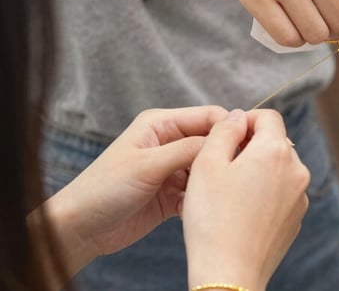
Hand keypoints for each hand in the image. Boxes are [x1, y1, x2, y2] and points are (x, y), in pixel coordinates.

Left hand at [44, 106, 228, 260]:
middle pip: (212, 142)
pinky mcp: (173, 194)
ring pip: (208, 169)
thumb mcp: (148, 165)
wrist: (81, 229)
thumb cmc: (103, 189)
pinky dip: (204, 199)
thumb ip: (188, 148)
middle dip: (226, 156)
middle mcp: (169, 143)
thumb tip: (227, 132)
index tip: (250, 145)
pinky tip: (203, 210)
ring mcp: (172, 169)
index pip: (208, 116)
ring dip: (215, 180)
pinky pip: (200, 192)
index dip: (231, 128)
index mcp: (161, 125)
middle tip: (241, 173)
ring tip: (221, 193)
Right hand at [184, 109, 309, 290]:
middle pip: (276, 142)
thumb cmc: (213, 218)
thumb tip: (238, 116)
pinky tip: (241, 211)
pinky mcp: (296, 218)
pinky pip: (281, 194)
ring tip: (229, 192)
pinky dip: (264, 194)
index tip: (226, 137)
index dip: (245, 120)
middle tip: (221, 166)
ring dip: (258, 170)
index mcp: (276, 151)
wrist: (229, 272)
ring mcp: (300, 196)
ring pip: (279, 169)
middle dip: (251, 147)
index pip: (268, 116)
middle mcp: (297, 170)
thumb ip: (224, 130)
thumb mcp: (207, 163)